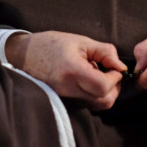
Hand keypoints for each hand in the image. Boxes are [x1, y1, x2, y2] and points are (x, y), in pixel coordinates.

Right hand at [5, 31, 126, 109]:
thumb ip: (105, 52)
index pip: (103, 86)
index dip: (115, 78)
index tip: (115, 68)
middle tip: (112, 73)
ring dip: (106, 93)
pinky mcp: (64, 101)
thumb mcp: (81, 41)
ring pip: (97, 105)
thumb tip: (121, 66)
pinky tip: (90, 80)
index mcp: (72, 70)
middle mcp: (68, 88)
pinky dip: (95, 95)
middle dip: (114, 88)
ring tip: (100, 75)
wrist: (25, 54)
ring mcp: (65, 97)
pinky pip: (87, 104)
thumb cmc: (52, 44)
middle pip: (103, 101)